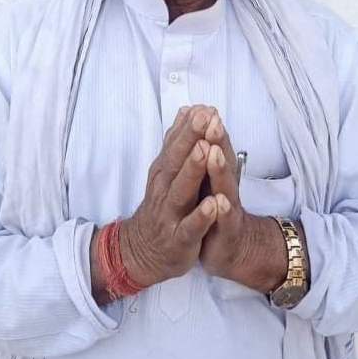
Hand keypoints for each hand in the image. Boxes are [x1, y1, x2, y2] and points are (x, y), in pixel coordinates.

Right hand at [119, 106, 218, 287]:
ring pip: (182, 189)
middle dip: (191, 138)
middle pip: (177, 160)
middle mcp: (165, 188)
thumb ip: (177, 142)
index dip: (190, 126)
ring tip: (206, 149)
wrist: (143, 250)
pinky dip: (201, 216)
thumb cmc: (162, 205)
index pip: (177, 144)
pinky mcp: (180, 238)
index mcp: (165, 171)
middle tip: (204, 118)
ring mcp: (171, 213)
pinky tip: (214, 205)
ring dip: (194, 169)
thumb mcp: (166, 171)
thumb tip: (186, 110)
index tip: (204, 108)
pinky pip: (190, 227)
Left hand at [199, 114, 286, 293]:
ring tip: (213, 152)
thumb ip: (206, 150)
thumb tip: (199, 118)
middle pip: (221, 161)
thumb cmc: (214, 208)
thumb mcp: (209, 177)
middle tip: (212, 121)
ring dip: (219, 170)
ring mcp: (228, 209)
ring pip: (224, 187)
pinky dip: (222, 212)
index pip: (214, 146)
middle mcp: (225, 187)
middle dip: (216, 141)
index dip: (209, 128)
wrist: (230, 249)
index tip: (204, 107)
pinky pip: (224, 223)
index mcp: (216, 173)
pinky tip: (220, 203)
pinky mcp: (226, 233)